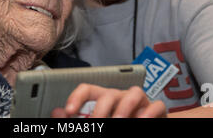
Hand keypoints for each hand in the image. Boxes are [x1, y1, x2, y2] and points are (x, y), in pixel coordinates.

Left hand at [51, 84, 165, 117]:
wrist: (145, 124)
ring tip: (118, 121)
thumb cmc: (116, 121)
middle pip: (109, 93)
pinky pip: (155, 105)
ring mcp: (139, 103)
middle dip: (101, 110)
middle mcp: (120, 97)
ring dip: (125, 107)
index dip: (76, 97)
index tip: (69, 111)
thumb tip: (56, 112)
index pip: (88, 89)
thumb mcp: (95, 122)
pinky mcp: (156, 110)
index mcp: (102, 99)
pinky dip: (149, 112)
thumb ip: (77, 120)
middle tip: (95, 124)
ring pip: (134, 92)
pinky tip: (140, 121)